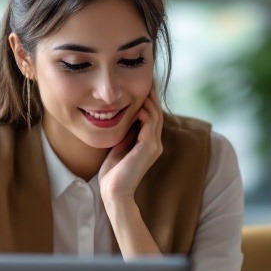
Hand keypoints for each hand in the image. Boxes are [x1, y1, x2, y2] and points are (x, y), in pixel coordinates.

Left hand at [99, 89, 163, 203]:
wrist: (114, 191)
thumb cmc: (113, 172)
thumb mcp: (119, 146)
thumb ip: (125, 133)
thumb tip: (122, 116)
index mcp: (148, 143)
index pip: (151, 117)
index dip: (148, 101)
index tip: (141, 87)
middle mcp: (155, 143)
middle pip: (156, 113)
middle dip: (152, 96)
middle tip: (147, 79)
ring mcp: (153, 146)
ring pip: (155, 116)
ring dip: (150, 101)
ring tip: (144, 87)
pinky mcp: (149, 147)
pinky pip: (150, 124)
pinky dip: (145, 113)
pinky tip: (138, 106)